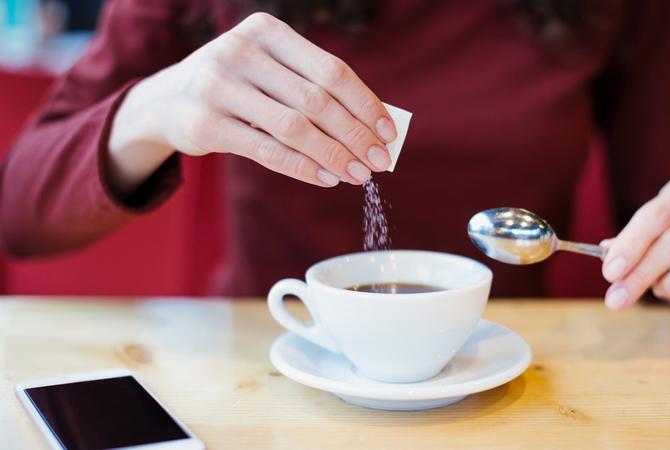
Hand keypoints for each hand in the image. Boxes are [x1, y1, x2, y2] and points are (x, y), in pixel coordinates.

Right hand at [109, 13, 395, 194]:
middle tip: (379, 162)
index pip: (331, 70)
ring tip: (357, 175)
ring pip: (294, 128)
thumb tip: (372, 128)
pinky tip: (327, 179)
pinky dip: (303, 168)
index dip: (365, 104)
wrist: (166, 100)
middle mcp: (240, 51)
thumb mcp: (269, 70)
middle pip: (316, 100)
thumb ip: (312, 88)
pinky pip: (267, 152)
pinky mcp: (204, 124)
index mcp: (266, 31)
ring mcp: (218, 86)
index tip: (388, 133)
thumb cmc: (237, 85)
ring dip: (333, 156)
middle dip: (355, 135)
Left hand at [601, 174, 669, 311]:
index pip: (655, 215)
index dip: (630, 246)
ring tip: (659, 288)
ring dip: (669, 284)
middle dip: (640, 275)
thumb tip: (608, 259)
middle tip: (616, 299)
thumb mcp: (643, 236)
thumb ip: (625, 246)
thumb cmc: (665, 239)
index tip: (610, 273)